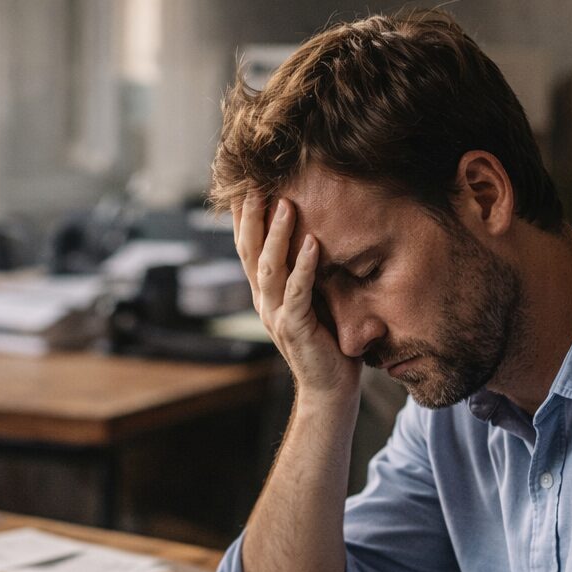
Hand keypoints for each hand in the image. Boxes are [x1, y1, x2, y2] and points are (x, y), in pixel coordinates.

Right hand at [234, 193, 360, 401]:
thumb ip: (306, 272)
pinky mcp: (295, 329)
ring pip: (269, 269)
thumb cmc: (326, 341)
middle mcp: (263, 302)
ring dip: (277, 235)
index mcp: (264, 293)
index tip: (245, 182)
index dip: (243, 216)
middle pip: (249, 252)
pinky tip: (314, 243)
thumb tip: (316, 231)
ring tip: (286, 204)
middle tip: (256, 181)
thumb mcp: (313, 298)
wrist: (329, 389)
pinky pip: (297, 293)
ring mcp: (275, 316)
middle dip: (252, 215)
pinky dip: (305, 267)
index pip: (247, 247)